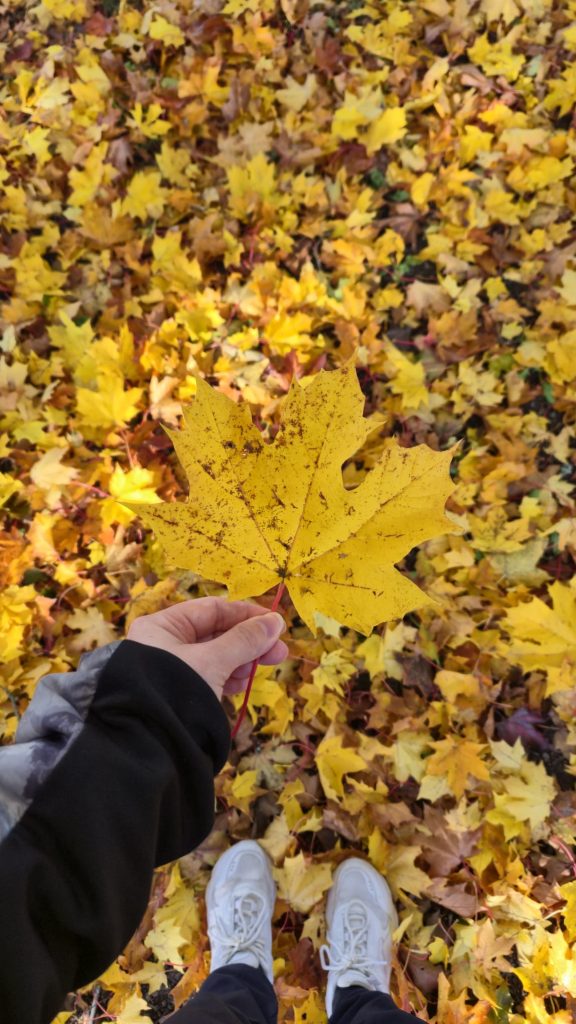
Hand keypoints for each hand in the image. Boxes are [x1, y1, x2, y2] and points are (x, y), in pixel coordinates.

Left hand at [126, 596, 287, 700]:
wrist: (148, 745)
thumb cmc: (176, 689)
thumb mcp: (213, 660)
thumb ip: (245, 640)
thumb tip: (276, 621)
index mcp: (163, 626)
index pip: (212, 609)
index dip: (246, 614)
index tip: (275, 622)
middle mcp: (164, 644)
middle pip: (216, 633)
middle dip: (250, 641)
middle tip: (280, 651)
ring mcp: (172, 670)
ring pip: (216, 657)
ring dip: (243, 660)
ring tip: (263, 666)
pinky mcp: (180, 694)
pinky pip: (210, 677)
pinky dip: (229, 677)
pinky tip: (244, 682)